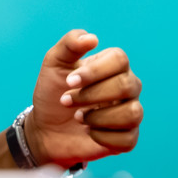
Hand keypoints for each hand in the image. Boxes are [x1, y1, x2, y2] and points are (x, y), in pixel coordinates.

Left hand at [26, 29, 142, 166]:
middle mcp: (126, 87)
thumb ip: (69, 45)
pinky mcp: (127, 137)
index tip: (69, 82)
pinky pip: (128, 139)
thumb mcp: (54, 64)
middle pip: (127, 86)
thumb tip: (91, 38)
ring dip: (98, 118)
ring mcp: (129, 112)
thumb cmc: (52, 92)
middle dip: (91, 95)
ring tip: (77, 117)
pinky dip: (103, 137)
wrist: (44, 127)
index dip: (95, 71)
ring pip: (132, 113)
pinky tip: (89, 132)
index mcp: (111, 66)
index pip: (119, 59)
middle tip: (66, 101)